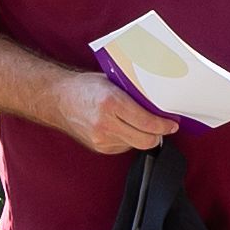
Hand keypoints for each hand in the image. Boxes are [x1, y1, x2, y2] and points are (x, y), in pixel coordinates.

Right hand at [61, 69, 178, 154]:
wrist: (57, 99)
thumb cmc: (86, 87)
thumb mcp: (112, 82)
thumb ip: (134, 93)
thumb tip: (159, 102)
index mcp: (111, 102)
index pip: (148, 122)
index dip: (164, 125)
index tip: (172, 123)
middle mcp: (106, 123)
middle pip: (146, 140)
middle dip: (159, 134)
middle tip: (164, 126)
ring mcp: (101, 138)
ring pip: (136, 144)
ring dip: (143, 136)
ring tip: (141, 123)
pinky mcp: (99, 148)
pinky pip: (124, 146)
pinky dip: (129, 138)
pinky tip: (124, 127)